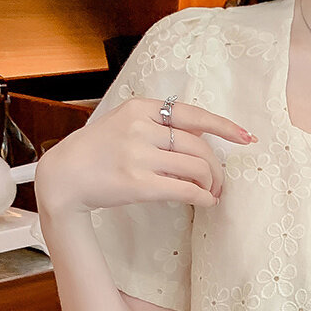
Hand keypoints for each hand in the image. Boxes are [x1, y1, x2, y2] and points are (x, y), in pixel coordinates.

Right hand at [35, 96, 253, 214]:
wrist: (64, 176)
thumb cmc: (99, 150)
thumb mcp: (125, 123)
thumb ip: (160, 124)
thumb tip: (204, 135)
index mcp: (140, 108)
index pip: (193, 114)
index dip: (224, 126)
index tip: (247, 138)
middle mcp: (141, 128)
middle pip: (200, 147)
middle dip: (217, 168)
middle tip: (219, 183)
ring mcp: (138, 156)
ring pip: (197, 168)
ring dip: (211, 185)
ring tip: (209, 194)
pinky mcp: (138, 183)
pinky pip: (185, 190)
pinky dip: (202, 198)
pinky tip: (205, 202)